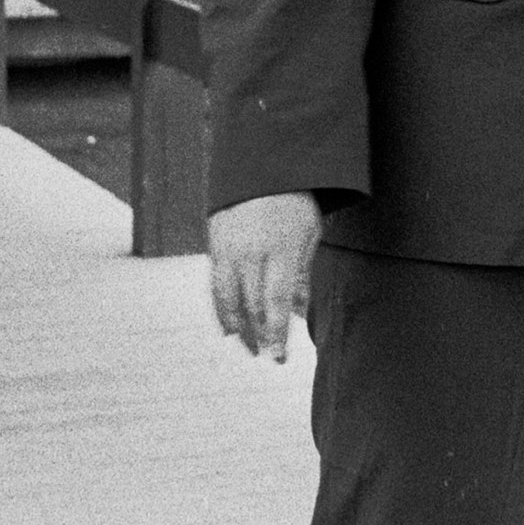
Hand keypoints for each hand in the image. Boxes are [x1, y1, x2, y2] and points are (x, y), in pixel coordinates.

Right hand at [210, 190, 320, 360]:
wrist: (263, 167)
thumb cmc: (295, 202)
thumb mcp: (308, 234)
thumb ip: (302, 276)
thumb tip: (300, 315)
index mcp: (280, 248)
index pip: (276, 301)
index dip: (277, 332)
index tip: (279, 357)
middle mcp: (251, 251)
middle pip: (251, 304)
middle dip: (260, 336)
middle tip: (268, 357)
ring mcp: (229, 249)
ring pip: (227, 299)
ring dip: (237, 328)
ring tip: (247, 347)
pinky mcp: (214, 246)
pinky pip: (215, 285)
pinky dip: (221, 309)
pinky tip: (228, 325)